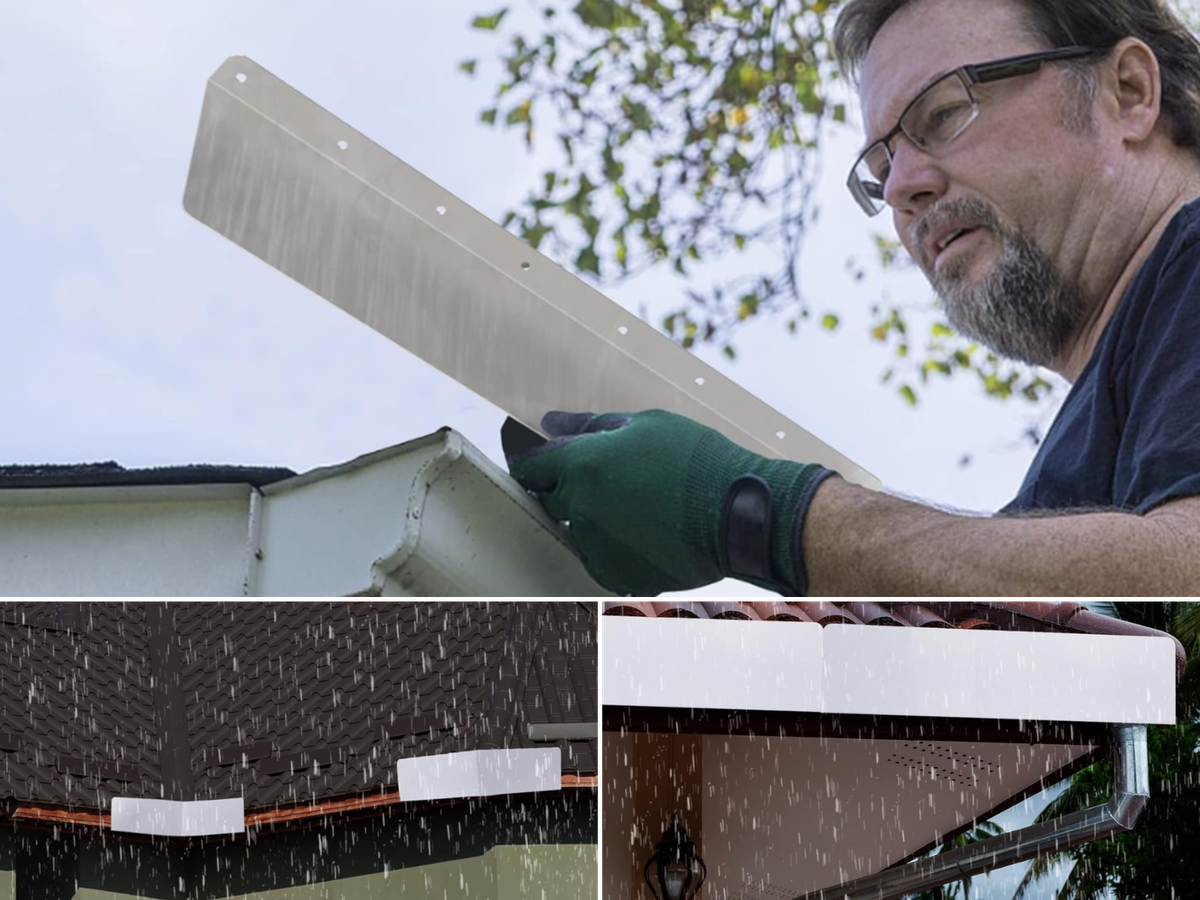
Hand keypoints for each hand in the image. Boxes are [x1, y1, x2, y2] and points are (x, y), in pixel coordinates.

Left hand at [505, 409, 832, 596]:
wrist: (740, 514)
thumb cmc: (697, 459)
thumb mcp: (645, 425)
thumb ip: (590, 426)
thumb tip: (551, 423)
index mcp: (581, 464)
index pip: (531, 468)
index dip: (538, 464)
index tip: (549, 464)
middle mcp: (579, 508)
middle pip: (551, 500)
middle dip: (570, 489)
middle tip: (612, 482)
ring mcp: (595, 545)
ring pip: (575, 532)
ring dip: (591, 520)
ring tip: (637, 509)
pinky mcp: (615, 575)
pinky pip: (596, 559)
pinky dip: (610, 548)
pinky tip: (644, 533)